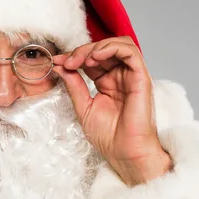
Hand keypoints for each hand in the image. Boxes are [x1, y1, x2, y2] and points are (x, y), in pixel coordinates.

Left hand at [53, 36, 171, 185]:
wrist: (124, 153)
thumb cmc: (109, 136)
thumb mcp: (83, 106)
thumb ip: (74, 85)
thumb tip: (60, 66)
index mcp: (107, 82)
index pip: (92, 59)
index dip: (74, 56)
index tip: (57, 62)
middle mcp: (120, 76)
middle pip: (104, 48)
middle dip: (82, 50)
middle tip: (67, 61)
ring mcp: (131, 76)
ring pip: (119, 45)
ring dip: (97, 46)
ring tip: (82, 60)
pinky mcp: (141, 78)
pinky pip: (131, 52)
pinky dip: (112, 48)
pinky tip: (96, 57)